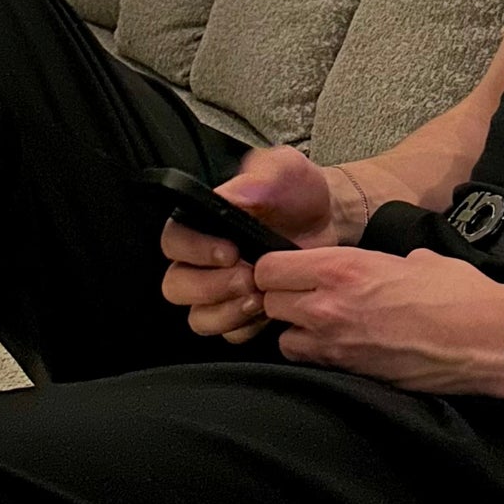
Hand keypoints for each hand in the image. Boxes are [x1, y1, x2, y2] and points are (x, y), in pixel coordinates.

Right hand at [160, 147, 367, 345]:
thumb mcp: (282, 169)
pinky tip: (269, 309)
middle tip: (247, 278)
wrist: (328, 217)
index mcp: (202, 222)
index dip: (195, 251)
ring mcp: (220, 290)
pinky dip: (247, 326)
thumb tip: (233, 198)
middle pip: (177, 286)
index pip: (174, 241)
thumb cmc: (298, 191)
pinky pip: (230, 333)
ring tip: (260, 297)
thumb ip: (258, 176)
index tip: (229, 251)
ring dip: (227, 312)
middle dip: (210, 287)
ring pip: (199, 316)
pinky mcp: (243, 311)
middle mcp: (202, 259)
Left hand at [253, 242, 503, 392]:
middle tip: (307, 295)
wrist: (483, 339)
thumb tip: (375, 268)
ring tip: (321, 323)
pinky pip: (308, 361)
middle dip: (283, 297)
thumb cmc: (457, 292)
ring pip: (282, 337)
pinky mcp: (348, 373)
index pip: (271, 267)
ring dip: (295, 329)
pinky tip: (339, 345)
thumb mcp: (414, 258)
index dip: (277, 267)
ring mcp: (335, 345)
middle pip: (269, 301)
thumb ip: (379, 262)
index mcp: (343, 268)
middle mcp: (328, 306)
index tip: (292, 269)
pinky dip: (315, 353)